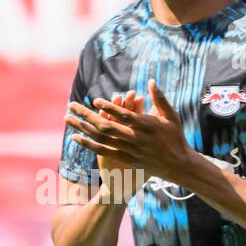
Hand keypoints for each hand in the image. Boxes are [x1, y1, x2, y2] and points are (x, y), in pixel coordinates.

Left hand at [65, 79, 197, 187]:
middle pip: (106, 126)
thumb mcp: (171, 115)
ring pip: (101, 138)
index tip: (95, 100)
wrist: (178, 165)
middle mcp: (135, 138)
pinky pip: (103, 151)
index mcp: (146, 125)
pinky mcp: (126, 159)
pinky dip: (88, 144)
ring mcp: (129, 150)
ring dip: (82, 128)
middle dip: (86, 115)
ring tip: (68, 119)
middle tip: (70, 105)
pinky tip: (76, 137)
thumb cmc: (175, 136)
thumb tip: (150, 80)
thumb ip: (159, 98)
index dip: (109, 108)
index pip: (124, 115)